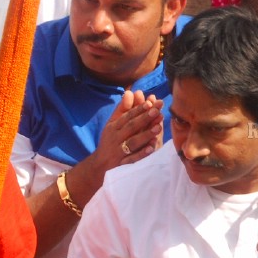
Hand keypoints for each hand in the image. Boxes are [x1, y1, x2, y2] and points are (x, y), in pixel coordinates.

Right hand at [63, 91, 161, 208]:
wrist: (99, 165)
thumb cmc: (109, 141)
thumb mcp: (112, 125)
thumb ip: (122, 110)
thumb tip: (130, 92)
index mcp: (113, 127)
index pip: (126, 117)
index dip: (138, 109)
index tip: (150, 102)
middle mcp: (115, 138)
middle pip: (130, 127)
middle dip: (144, 118)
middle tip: (157, 110)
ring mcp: (118, 152)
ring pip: (132, 142)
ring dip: (145, 134)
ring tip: (158, 127)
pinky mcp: (122, 164)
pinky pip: (133, 159)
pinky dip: (142, 153)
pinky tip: (152, 148)